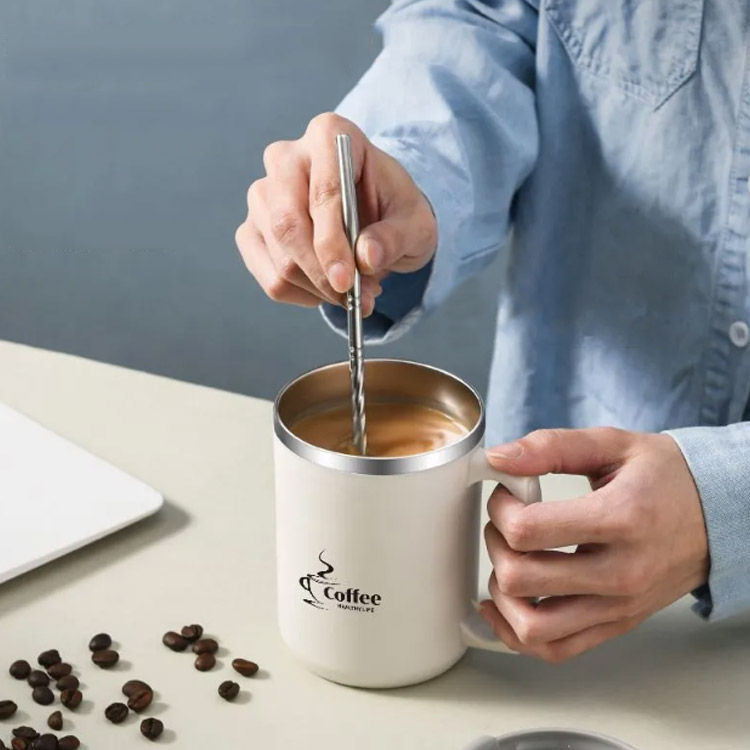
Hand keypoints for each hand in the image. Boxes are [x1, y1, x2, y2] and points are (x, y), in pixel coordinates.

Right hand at [235, 113, 436, 314]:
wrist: (378, 214)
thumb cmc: (395, 209)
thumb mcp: (415, 221)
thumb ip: (394, 237)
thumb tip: (366, 258)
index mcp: (329, 135)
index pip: (322, 193)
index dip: (332, 243)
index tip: (347, 280)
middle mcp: (286, 158)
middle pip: (288, 224)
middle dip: (322, 273)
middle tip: (356, 298)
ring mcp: (263, 195)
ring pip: (280, 257)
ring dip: (319, 288)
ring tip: (356, 291)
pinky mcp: (253, 229)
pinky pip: (270, 277)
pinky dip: (302, 295)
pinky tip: (328, 289)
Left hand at [481, 427, 708, 661]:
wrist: (719, 515)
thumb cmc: (666, 478)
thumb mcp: (611, 444)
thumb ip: (551, 447)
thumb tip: (499, 459)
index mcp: (620, 519)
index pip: (529, 530)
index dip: (500, 509)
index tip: (506, 494)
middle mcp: (621, 572)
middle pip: (522, 579)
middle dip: (496, 545)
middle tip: (505, 524)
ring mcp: (620, 606)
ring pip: (533, 627)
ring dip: (502, 594)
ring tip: (508, 562)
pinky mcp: (617, 624)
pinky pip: (556, 649)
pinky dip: (519, 634)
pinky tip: (507, 605)